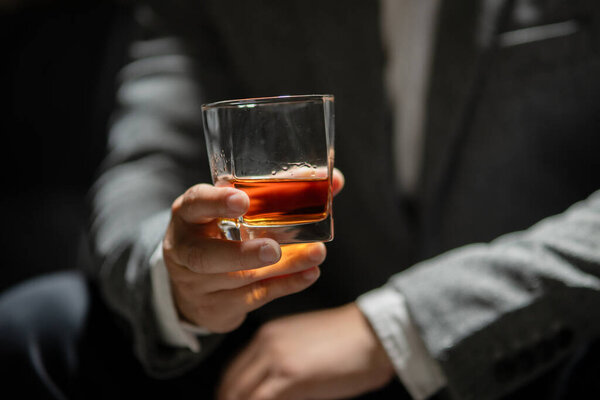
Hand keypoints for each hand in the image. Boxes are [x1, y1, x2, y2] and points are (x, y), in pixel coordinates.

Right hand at [162, 169, 344, 332]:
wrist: (193, 285)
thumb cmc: (224, 233)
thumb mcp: (236, 212)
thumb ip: (278, 194)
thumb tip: (335, 181)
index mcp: (188, 216)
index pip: (195, 204)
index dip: (215, 202)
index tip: (242, 199)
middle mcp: (185, 251)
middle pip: (205, 256)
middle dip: (242, 253)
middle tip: (273, 248)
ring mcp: (196, 285)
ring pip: (236, 280)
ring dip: (280, 268)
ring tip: (315, 255)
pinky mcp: (215, 308)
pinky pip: (252, 298)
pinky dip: (284, 285)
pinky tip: (309, 274)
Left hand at [218, 303, 394, 399]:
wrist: (373, 332)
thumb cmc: (351, 340)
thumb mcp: (306, 346)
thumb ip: (284, 365)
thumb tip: (275, 392)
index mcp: (269, 335)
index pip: (235, 371)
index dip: (232, 395)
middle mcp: (266, 344)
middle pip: (231, 385)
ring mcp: (276, 359)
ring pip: (239, 395)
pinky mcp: (289, 377)